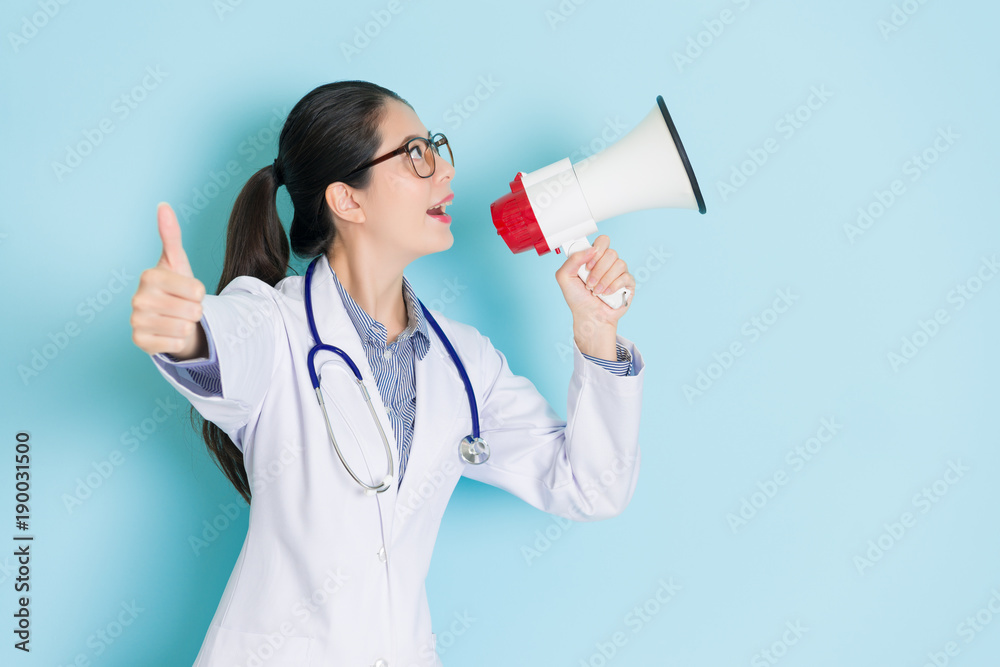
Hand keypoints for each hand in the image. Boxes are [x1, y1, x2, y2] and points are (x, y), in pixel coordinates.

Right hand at [130, 203, 207, 357]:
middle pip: (193, 310)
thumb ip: (171, 235)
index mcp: (149, 276)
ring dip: (186, 325)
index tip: (186, 290)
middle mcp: (137, 298)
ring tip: (176, 318)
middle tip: (182, 306)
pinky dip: (178, 340)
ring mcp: (136, 321)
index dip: (199, 293)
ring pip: (185, 328)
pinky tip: (167, 332)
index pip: (197, 290)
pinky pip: (175, 344)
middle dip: (194, 310)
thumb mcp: (177, 261)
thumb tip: (163, 205)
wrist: (167, 316)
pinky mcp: (139, 341)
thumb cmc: (175, 287)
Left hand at [554, 235, 634, 327]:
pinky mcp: (628, 284)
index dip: (596, 251)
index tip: (587, 266)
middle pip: (612, 252)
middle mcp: (608, 263)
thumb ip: (573, 259)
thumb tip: (592, 249)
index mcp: (595, 257)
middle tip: (589, 283)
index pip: (603, 241)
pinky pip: (626, 277)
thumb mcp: (564, 276)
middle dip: (598, 270)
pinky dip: (613, 287)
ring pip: (620, 264)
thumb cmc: (577, 297)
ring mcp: (619, 273)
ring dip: (604, 280)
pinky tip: (606, 294)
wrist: (588, 316)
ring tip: (596, 291)